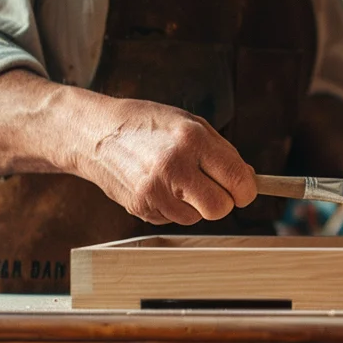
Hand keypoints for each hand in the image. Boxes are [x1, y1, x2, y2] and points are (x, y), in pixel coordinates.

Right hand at [78, 97, 256, 225]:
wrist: (94, 133)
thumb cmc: (147, 124)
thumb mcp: (190, 123)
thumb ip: (222, 152)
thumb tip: (249, 180)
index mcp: (191, 139)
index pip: (237, 179)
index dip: (246, 189)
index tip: (243, 189)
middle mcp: (173, 166)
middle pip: (220, 208)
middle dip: (222, 201)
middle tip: (212, 187)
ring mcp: (154, 190)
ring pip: (197, 218)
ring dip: (195, 204)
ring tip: (177, 179)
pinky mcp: (140, 207)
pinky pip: (174, 219)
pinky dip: (173, 207)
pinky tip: (159, 186)